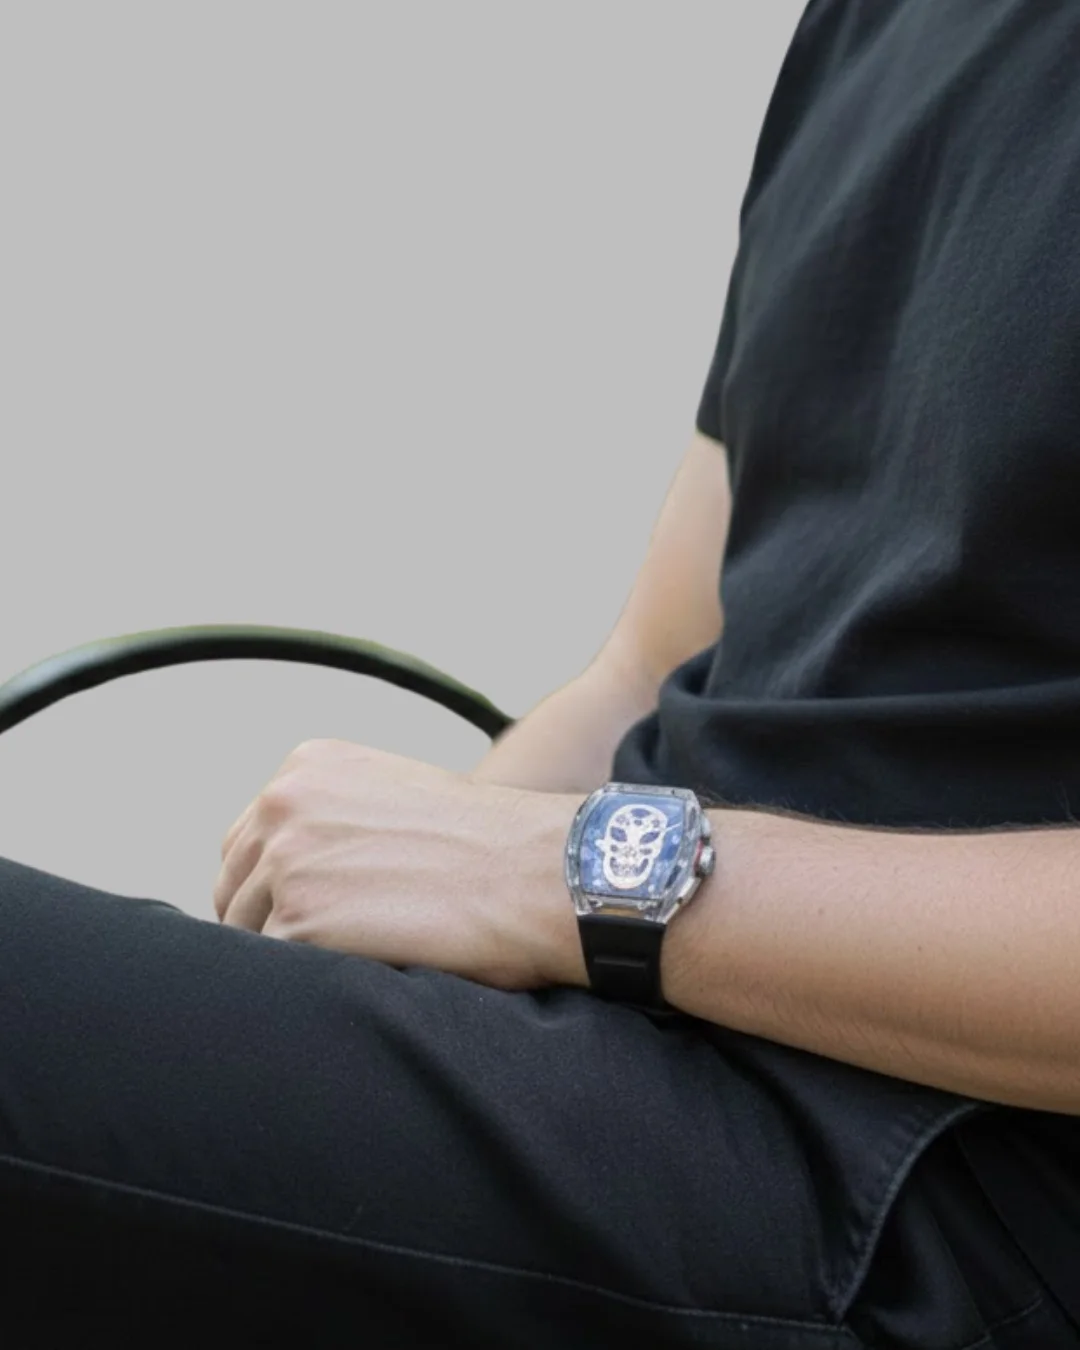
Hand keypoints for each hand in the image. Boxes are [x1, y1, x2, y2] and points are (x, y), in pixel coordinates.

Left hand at [213, 739, 585, 990]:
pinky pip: (276, 970)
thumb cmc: (486, 846)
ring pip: (249, 932)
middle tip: (327, 949)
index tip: (309, 912)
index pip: (246, 841)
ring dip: (291, 955)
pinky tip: (360, 973)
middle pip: (235, 886)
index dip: (271, 885)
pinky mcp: (297, 922)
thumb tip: (297, 870)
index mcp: (306, 767)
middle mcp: (283, 803)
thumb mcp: (396, 797)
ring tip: (354, 961)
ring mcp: (285, 862)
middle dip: (270, 920)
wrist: (534, 873)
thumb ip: (335, 818)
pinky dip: (311, 980)